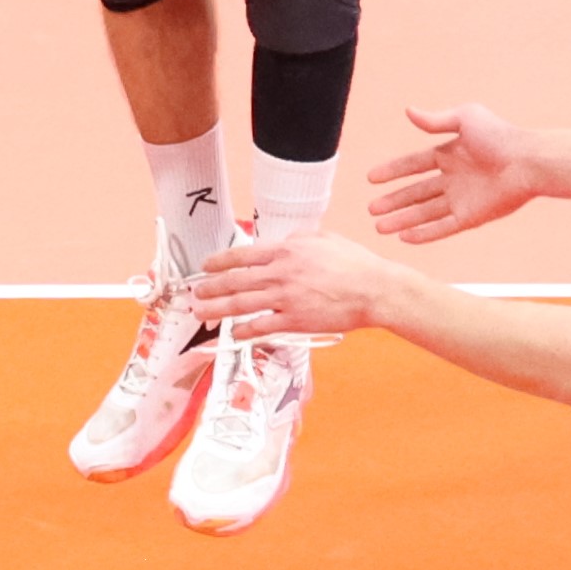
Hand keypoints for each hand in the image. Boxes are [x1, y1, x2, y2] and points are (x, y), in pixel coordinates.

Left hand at [192, 226, 398, 338]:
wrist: (374, 290)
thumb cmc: (355, 264)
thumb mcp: (324, 238)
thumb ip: (299, 237)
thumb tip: (285, 239)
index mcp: (286, 251)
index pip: (242, 255)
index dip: (220, 261)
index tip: (206, 266)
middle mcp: (280, 273)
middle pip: (235, 280)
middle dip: (210, 287)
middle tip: (195, 292)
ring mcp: (286, 298)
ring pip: (241, 304)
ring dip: (217, 309)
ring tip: (201, 312)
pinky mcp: (295, 320)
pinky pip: (262, 326)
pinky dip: (244, 330)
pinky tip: (233, 332)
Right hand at [366, 103, 541, 244]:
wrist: (527, 162)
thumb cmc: (500, 136)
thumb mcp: (465, 118)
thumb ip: (435, 119)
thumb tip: (408, 111)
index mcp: (449, 154)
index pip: (414, 165)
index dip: (393, 171)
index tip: (371, 178)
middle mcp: (452, 179)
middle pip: (415, 193)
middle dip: (393, 202)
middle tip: (371, 210)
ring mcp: (461, 200)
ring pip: (424, 213)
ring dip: (402, 220)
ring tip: (379, 227)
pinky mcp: (471, 217)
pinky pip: (442, 227)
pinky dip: (423, 233)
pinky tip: (404, 237)